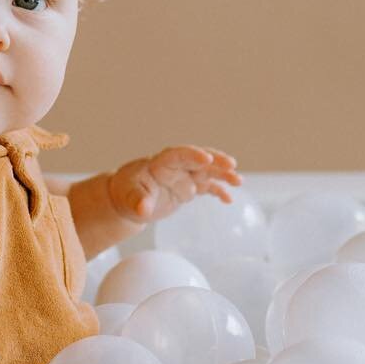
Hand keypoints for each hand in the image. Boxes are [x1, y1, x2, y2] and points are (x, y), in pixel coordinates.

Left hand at [106, 146, 241, 224]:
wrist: (128, 200)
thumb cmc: (126, 194)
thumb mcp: (128, 198)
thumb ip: (138, 202)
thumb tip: (143, 208)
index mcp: (159, 163)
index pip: (177, 154)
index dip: (192, 155)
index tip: (206, 158)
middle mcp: (175, 167)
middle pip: (198, 160)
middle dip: (215, 161)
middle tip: (232, 165)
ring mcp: (183, 176)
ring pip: (206, 171)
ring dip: (222, 174)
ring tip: (238, 181)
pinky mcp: (188, 188)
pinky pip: (206, 187)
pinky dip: (218, 191)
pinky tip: (229, 199)